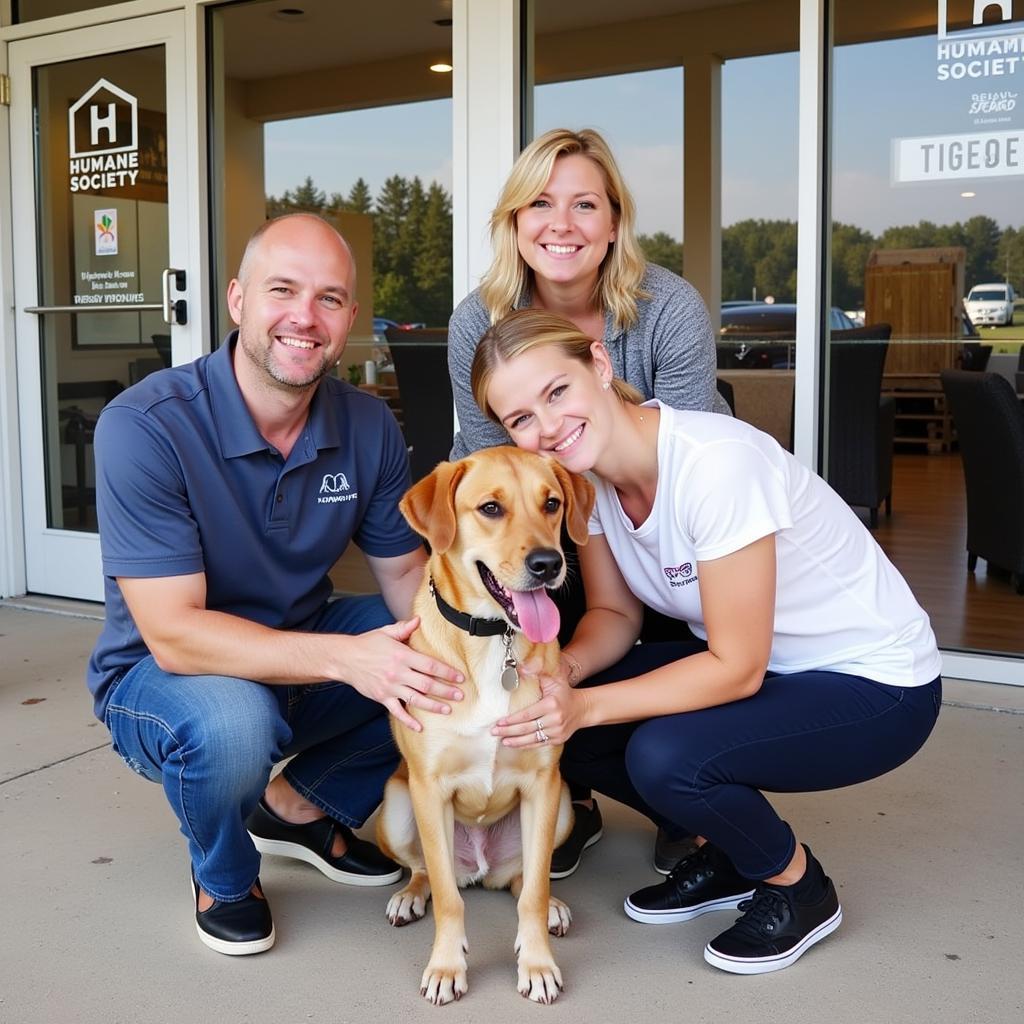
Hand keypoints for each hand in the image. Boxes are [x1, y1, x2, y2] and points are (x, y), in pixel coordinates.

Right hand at [340, 618, 463, 731]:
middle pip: (427, 684)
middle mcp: (398, 672)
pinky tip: (419, 727)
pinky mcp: (381, 697)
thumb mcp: (386, 632)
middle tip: (460, 696)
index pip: (430, 665)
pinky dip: (408, 721)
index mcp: (402, 655)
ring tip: (448, 710)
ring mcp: (389, 686)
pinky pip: (396, 711)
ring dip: (433, 706)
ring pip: (415, 699)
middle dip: (446, 691)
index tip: (460, 677)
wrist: (344, 658)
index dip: (447, 672)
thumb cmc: (367, 643)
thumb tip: (419, 620)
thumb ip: (404, 628)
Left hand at [491, 661, 584, 748]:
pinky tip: (515, 744)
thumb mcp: (554, 679)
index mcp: (551, 704)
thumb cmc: (564, 692)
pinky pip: (539, 744)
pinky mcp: (557, 740)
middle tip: (494, 732)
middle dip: (508, 731)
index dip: (512, 719)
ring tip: (502, 740)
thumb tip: (519, 668)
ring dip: (515, 741)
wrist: (582, 708)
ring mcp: (557, 732)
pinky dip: (525, 745)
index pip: (527, 714)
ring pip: (532, 739)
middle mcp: (554, 719)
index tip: (499, 722)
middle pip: (527, 728)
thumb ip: (537, 672)